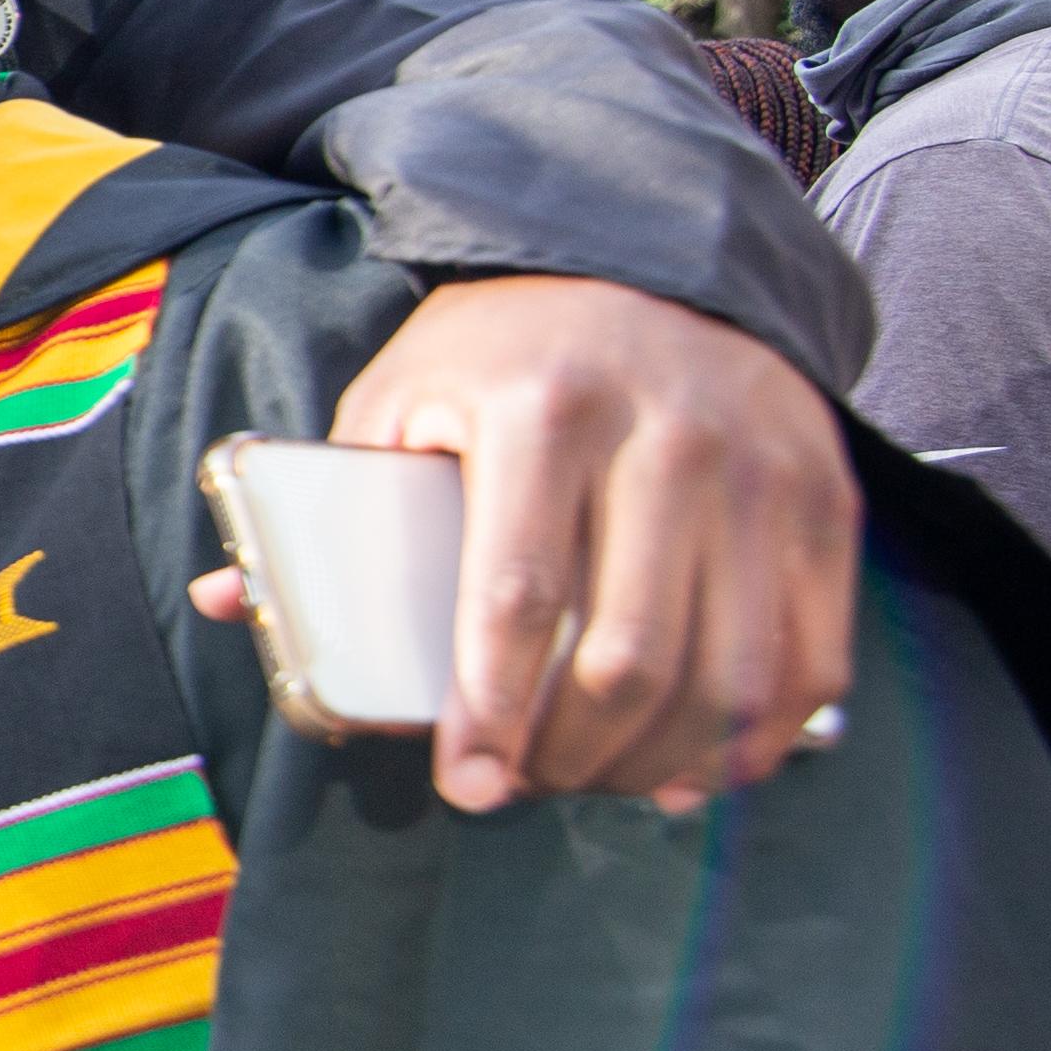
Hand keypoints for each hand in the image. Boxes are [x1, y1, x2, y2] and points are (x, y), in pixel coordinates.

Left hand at [209, 275, 855, 813]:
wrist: (652, 266)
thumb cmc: (502, 356)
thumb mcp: (397, 399)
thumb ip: (326, 506)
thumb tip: (224, 604)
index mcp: (541, 408)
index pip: (515, 593)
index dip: (491, 710)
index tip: (469, 783)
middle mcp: (668, 435)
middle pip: (628, 654)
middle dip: (570, 754)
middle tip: (524, 784)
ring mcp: (762, 470)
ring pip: (728, 674)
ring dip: (658, 762)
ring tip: (595, 780)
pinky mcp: (826, 502)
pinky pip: (809, 660)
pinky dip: (756, 742)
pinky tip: (692, 770)